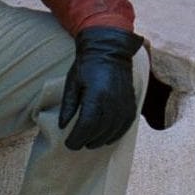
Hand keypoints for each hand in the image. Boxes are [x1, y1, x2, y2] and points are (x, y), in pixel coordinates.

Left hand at [58, 26, 143, 150]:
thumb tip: (63, 126)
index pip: (87, 125)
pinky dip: (115, 135)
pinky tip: (106, 138)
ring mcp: (124, 104)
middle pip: (99, 131)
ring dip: (100, 140)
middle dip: (86, 141)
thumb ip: (68, 105)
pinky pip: (125, 126)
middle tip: (77, 144)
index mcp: (96, 95)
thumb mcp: (72, 82)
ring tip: (89, 142)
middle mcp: (112, 101)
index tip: (69, 143)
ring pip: (113, 131)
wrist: (110, 51)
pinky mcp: (131, 104)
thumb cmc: (87, 66)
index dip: (77, 138)